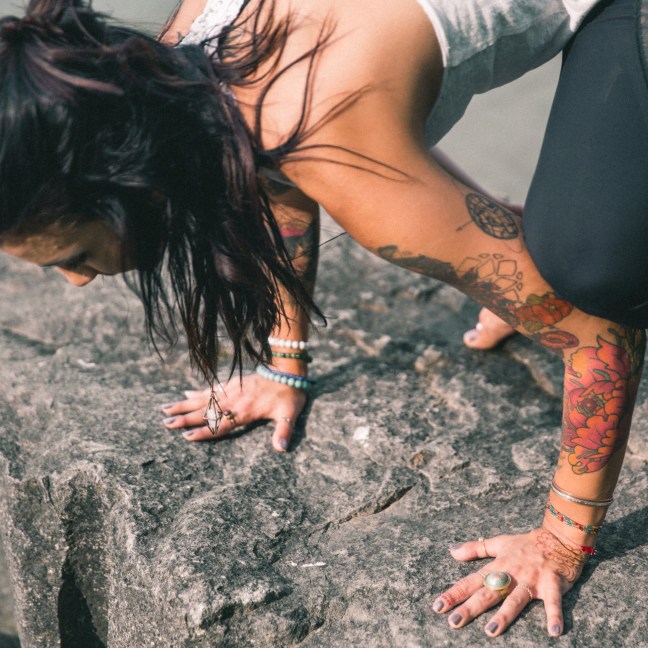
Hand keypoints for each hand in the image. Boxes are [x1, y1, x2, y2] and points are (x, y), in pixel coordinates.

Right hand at [160, 373, 306, 451]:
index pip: (220, 424)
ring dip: (184, 403)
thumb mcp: (289, 414)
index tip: (186, 436)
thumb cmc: (289, 394)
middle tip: (165, 423)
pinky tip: (186, 393)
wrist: (288, 370)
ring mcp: (231, 390)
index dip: (204, 431)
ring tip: (165, 408)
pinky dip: (199, 391)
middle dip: (184, 417)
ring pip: (204, 399)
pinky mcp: (233, 382)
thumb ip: (284, 431)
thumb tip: (281, 449)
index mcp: (245, 411)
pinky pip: (212, 388)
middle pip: (205, 411)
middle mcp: (234, 401)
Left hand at [433, 527, 587, 636]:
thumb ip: (476, 549)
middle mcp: (512, 574)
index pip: (472, 581)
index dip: (455, 593)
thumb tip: (452, 551)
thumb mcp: (499, 543)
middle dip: (470, 607)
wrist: (558, 537)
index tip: (438, 606)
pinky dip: (555, 616)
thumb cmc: (527, 543)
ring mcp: (531, 579)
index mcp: (498, 566)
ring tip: (490, 631)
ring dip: (504, 615)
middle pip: (488, 592)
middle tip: (453, 622)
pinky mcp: (552, 584)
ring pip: (515, 599)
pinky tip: (554, 632)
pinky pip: (554, 602)